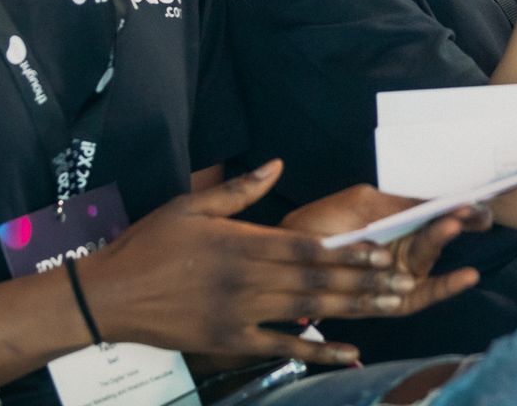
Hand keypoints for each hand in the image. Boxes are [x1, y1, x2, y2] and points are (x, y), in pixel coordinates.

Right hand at [78, 161, 416, 364]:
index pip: (305, 246)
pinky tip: (349, 351)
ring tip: (390, 307)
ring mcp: (241, 313)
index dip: (345, 250)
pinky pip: (282, 346)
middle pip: (315, 279)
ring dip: (352, 309)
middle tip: (403, 282)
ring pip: (307, 310)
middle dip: (362, 281)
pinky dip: (318, 350)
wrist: (113, 294)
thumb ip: (240, 189)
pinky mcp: (231, 340)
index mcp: (241, 242)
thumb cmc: (151, 242)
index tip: (379, 249)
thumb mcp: (193, 204)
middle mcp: (247, 279)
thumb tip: (278, 164)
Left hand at [282, 185, 486, 315]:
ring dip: (443, 239)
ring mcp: (402, 272)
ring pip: (429, 256)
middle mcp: (405, 246)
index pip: (434, 210)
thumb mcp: (364, 203)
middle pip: (437, 232)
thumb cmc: (326, 222)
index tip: (481, 193)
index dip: (457, 204)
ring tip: (456, 222)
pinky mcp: (397, 301)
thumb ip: (401, 203)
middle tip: (474, 207)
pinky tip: (467, 275)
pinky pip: (426, 295)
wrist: (294, 252)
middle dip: (458, 218)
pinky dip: (448, 286)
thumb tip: (438, 197)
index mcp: (398, 219)